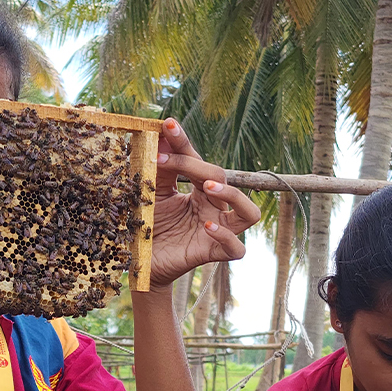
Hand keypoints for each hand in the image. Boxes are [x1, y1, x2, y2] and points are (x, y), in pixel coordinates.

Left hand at [146, 119, 261, 287]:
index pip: (198, 161)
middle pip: (221, 178)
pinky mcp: (214, 254)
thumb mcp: (151, 195)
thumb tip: (159, 134)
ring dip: (233, 195)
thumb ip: (159, 170)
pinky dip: (226, 237)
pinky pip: (236, 248)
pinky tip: (207, 227)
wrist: (141, 264)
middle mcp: (213, 208)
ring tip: (207, 188)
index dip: (183, 142)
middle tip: (163, 161)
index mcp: (199, 191)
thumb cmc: (149, 229)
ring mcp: (218, 231)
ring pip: (250, 213)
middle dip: (194, 165)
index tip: (167, 125)